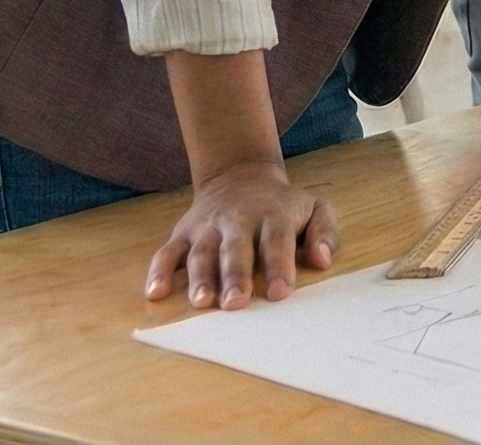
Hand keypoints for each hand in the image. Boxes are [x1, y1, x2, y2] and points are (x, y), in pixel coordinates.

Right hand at [144, 162, 338, 308]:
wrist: (241, 176)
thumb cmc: (283, 205)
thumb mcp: (314, 208)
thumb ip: (324, 232)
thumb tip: (323, 260)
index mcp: (273, 215)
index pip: (276, 241)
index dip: (279, 266)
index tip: (281, 293)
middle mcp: (237, 220)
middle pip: (235, 249)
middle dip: (235, 276)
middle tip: (236, 303)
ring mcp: (207, 227)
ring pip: (201, 253)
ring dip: (200, 278)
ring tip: (201, 303)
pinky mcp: (183, 233)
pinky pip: (167, 252)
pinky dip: (158, 272)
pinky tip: (155, 293)